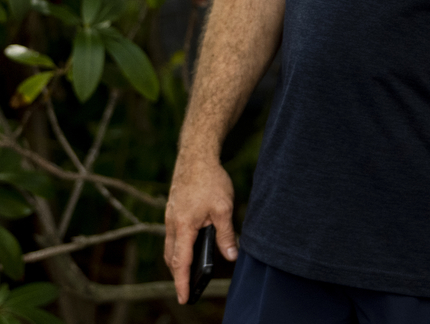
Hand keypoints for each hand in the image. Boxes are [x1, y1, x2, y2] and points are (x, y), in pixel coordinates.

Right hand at [164, 153, 237, 303]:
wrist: (195, 157)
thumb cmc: (210, 180)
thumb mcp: (224, 208)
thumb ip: (226, 234)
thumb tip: (232, 256)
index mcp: (183, 226)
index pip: (181, 262)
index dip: (182, 282)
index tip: (184, 298)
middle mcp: (172, 224)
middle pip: (172, 258)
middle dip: (178, 275)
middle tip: (189, 289)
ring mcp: (170, 217)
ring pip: (171, 247)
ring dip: (177, 262)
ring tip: (189, 273)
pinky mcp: (173, 211)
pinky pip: (173, 236)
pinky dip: (178, 247)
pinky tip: (189, 247)